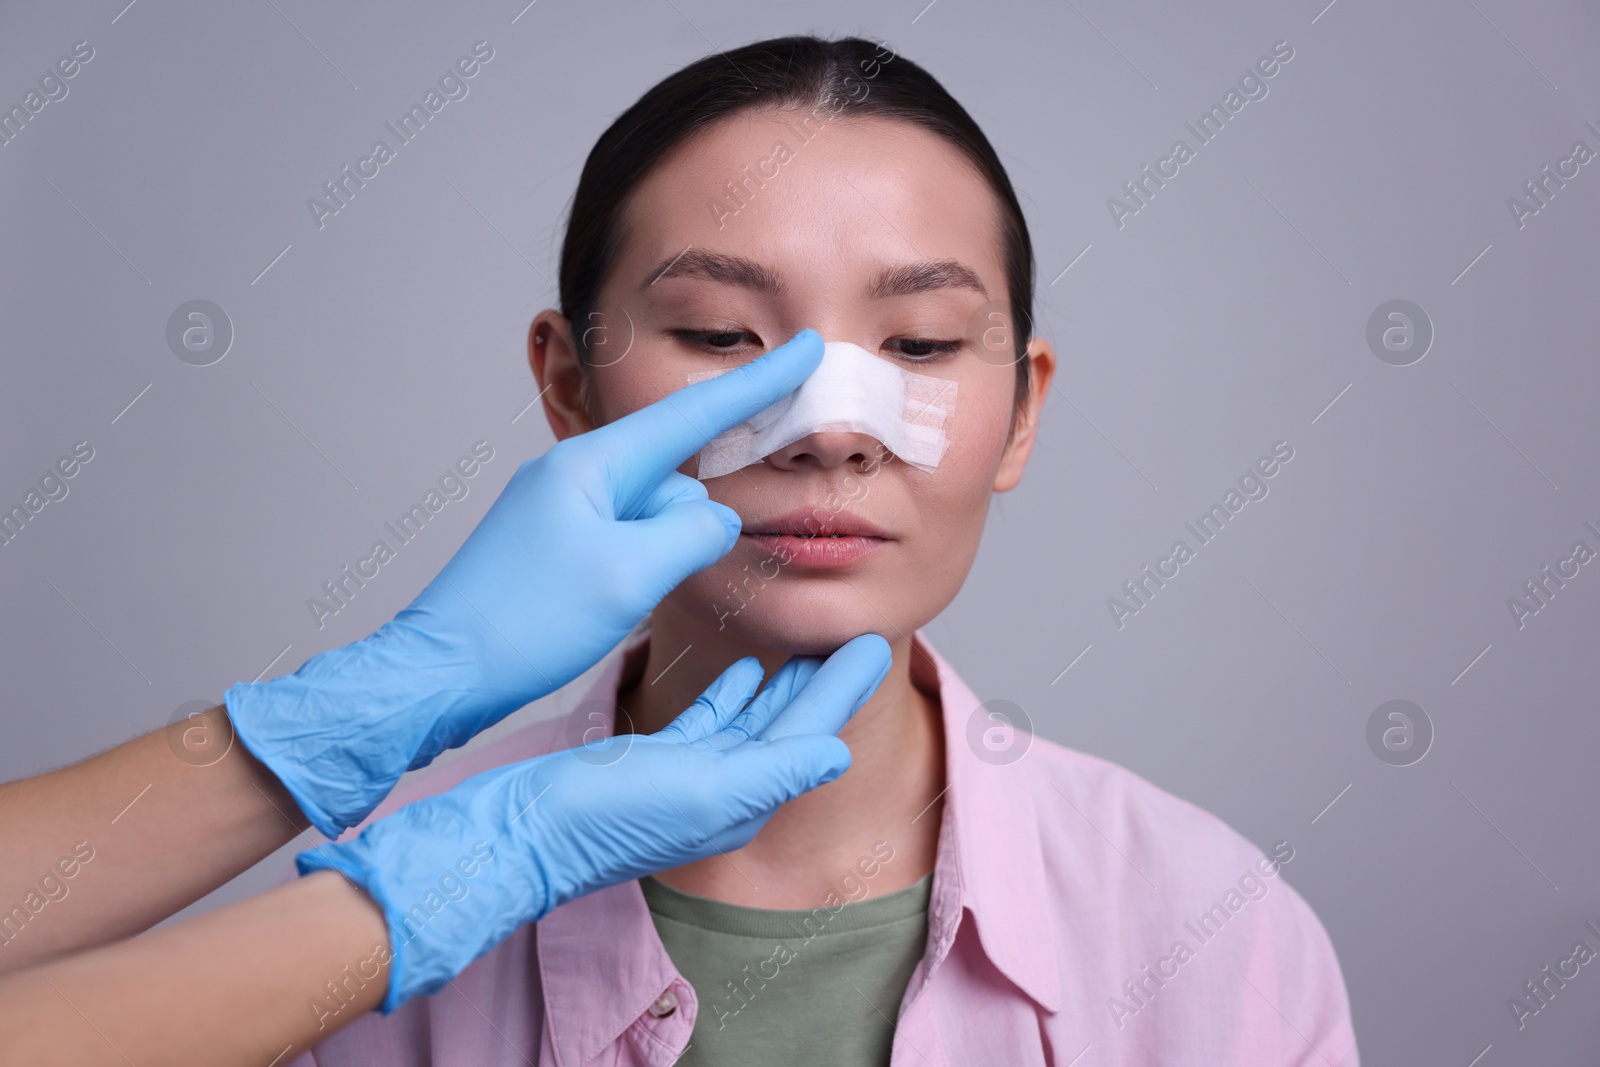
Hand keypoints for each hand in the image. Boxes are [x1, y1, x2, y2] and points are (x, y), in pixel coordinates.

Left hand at [225, 329, 825, 837]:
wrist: (436, 676)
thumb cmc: (521, 625)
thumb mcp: (628, 576)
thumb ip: (690, 534)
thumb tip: (715, 519)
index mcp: (591, 466)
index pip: (693, 414)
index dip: (758, 384)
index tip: (807, 350)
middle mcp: (574, 476)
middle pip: (673, 471)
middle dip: (702, 504)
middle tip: (703, 537)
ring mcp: (561, 512)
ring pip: (650, 514)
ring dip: (666, 550)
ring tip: (625, 599)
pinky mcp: (555, 551)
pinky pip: (624, 540)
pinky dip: (645, 562)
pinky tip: (628, 599)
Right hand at [296, 633, 891, 1010]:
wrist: (523, 834)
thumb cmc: (606, 819)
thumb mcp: (702, 792)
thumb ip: (774, 770)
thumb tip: (840, 753)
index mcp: (743, 799)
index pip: (808, 735)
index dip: (843, 690)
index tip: (878, 645)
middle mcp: (724, 793)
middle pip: (789, 728)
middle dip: (825, 686)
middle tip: (858, 639)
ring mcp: (688, 779)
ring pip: (753, 723)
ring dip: (784, 687)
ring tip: (811, 649)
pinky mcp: (653, 765)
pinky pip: (707, 724)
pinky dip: (729, 696)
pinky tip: (743, 670)